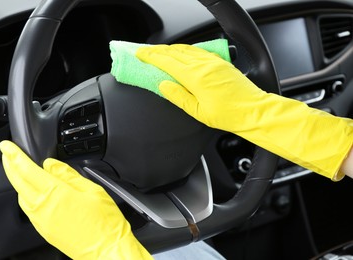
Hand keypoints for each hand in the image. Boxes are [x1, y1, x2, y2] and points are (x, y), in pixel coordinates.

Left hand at [0, 140, 151, 259]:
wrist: (106, 249)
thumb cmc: (104, 222)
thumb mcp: (91, 189)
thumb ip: (68, 174)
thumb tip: (51, 164)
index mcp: (55, 194)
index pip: (27, 170)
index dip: (14, 155)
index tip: (7, 146)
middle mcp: (43, 207)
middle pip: (17, 182)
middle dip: (9, 165)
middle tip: (6, 154)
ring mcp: (41, 220)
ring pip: (21, 196)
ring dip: (16, 180)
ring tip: (19, 170)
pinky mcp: (43, 229)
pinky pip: (28, 208)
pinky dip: (25, 195)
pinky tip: (32, 191)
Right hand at [136, 44, 352, 179]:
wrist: (254, 111)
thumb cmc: (228, 115)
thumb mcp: (197, 112)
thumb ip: (178, 96)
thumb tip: (163, 85)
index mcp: (196, 77)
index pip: (167, 62)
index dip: (151, 57)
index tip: (140, 54)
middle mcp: (204, 65)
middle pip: (175, 52)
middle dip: (157, 51)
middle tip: (145, 52)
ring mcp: (213, 62)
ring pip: (186, 49)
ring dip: (170, 49)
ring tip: (159, 52)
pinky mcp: (220, 62)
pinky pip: (198, 51)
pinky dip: (185, 50)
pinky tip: (181, 53)